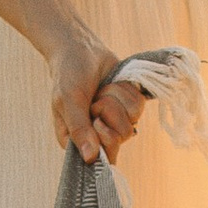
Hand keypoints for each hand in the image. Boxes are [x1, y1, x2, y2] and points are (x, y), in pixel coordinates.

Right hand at [48, 31, 143, 166]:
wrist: (81, 48)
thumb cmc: (68, 75)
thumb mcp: (68, 101)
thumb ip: (79, 129)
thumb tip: (90, 158)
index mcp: (79, 140)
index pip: (103, 156)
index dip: (104, 136)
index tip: (95, 119)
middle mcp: (98, 134)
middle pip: (121, 137)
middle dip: (111, 112)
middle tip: (95, 100)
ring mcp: (116, 121)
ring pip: (132, 120)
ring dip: (116, 98)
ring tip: (101, 89)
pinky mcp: (128, 107)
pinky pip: (139, 105)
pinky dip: (126, 90)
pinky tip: (112, 84)